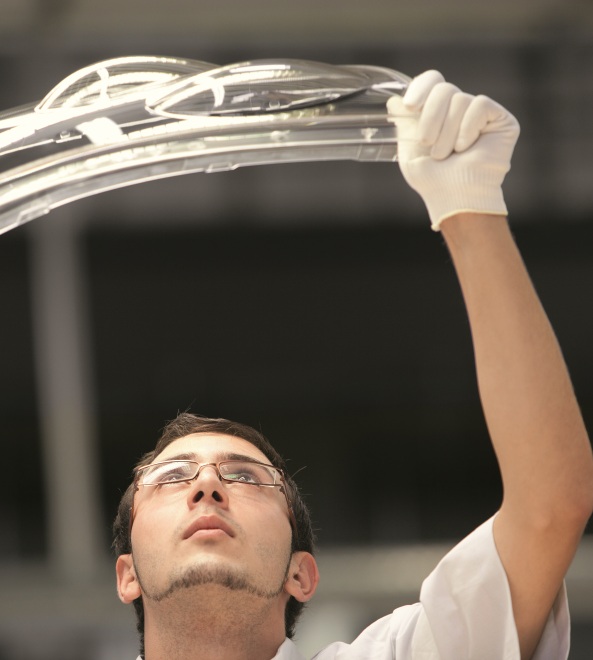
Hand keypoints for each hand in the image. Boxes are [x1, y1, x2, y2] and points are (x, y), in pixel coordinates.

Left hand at [388, 70, 519, 230]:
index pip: (433, 81)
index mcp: (439, 113)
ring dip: (447, 132)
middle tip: (426, 142)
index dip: (421, 87)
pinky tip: (465, 148)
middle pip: (444, 89)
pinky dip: (467, 128)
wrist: (453, 196)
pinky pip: (480, 105)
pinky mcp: (501, 119)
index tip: (409, 106)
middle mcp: (461, 109)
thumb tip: (394, 100)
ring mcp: (481, 114)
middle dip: (430, 116)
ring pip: (460, 99)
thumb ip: (404, 124)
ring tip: (446, 155)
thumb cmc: (432, 179)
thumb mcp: (409, 150)